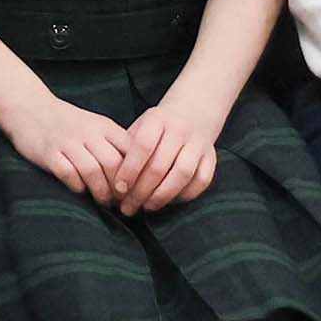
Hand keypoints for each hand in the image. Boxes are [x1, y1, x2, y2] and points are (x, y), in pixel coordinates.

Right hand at [0, 87, 132, 207]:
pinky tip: (80, 190)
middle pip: (113, 163)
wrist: (30, 107)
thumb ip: (115, 145)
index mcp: (105, 126)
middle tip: (122, 202)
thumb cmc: (68, 123)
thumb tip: (139, 175)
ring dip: (101, 192)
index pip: (131, 151)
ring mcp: (67, 142)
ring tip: (104, 202)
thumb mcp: (97, 127)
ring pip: (92, 171)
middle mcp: (88, 132)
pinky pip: (67, 173)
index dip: (137, 175)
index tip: (138, 190)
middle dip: (120, 188)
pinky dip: (77, 186)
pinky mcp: (48, 153)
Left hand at [114, 87, 229, 213]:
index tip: (118, 189)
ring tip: (147, 207)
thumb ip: (126, 151)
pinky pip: (201, 181)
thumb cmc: (156, 129)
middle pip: (161, 164)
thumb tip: (109, 183)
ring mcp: (198, 143)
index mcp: (157, 119)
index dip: (130, 169)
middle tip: (128, 207)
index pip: (143, 145)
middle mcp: (180, 129)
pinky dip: (186, 195)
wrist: (192, 114)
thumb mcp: (139, 129)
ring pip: (183, 174)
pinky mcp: (211, 157)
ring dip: (163, 195)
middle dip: (142, 190)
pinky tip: (169, 202)